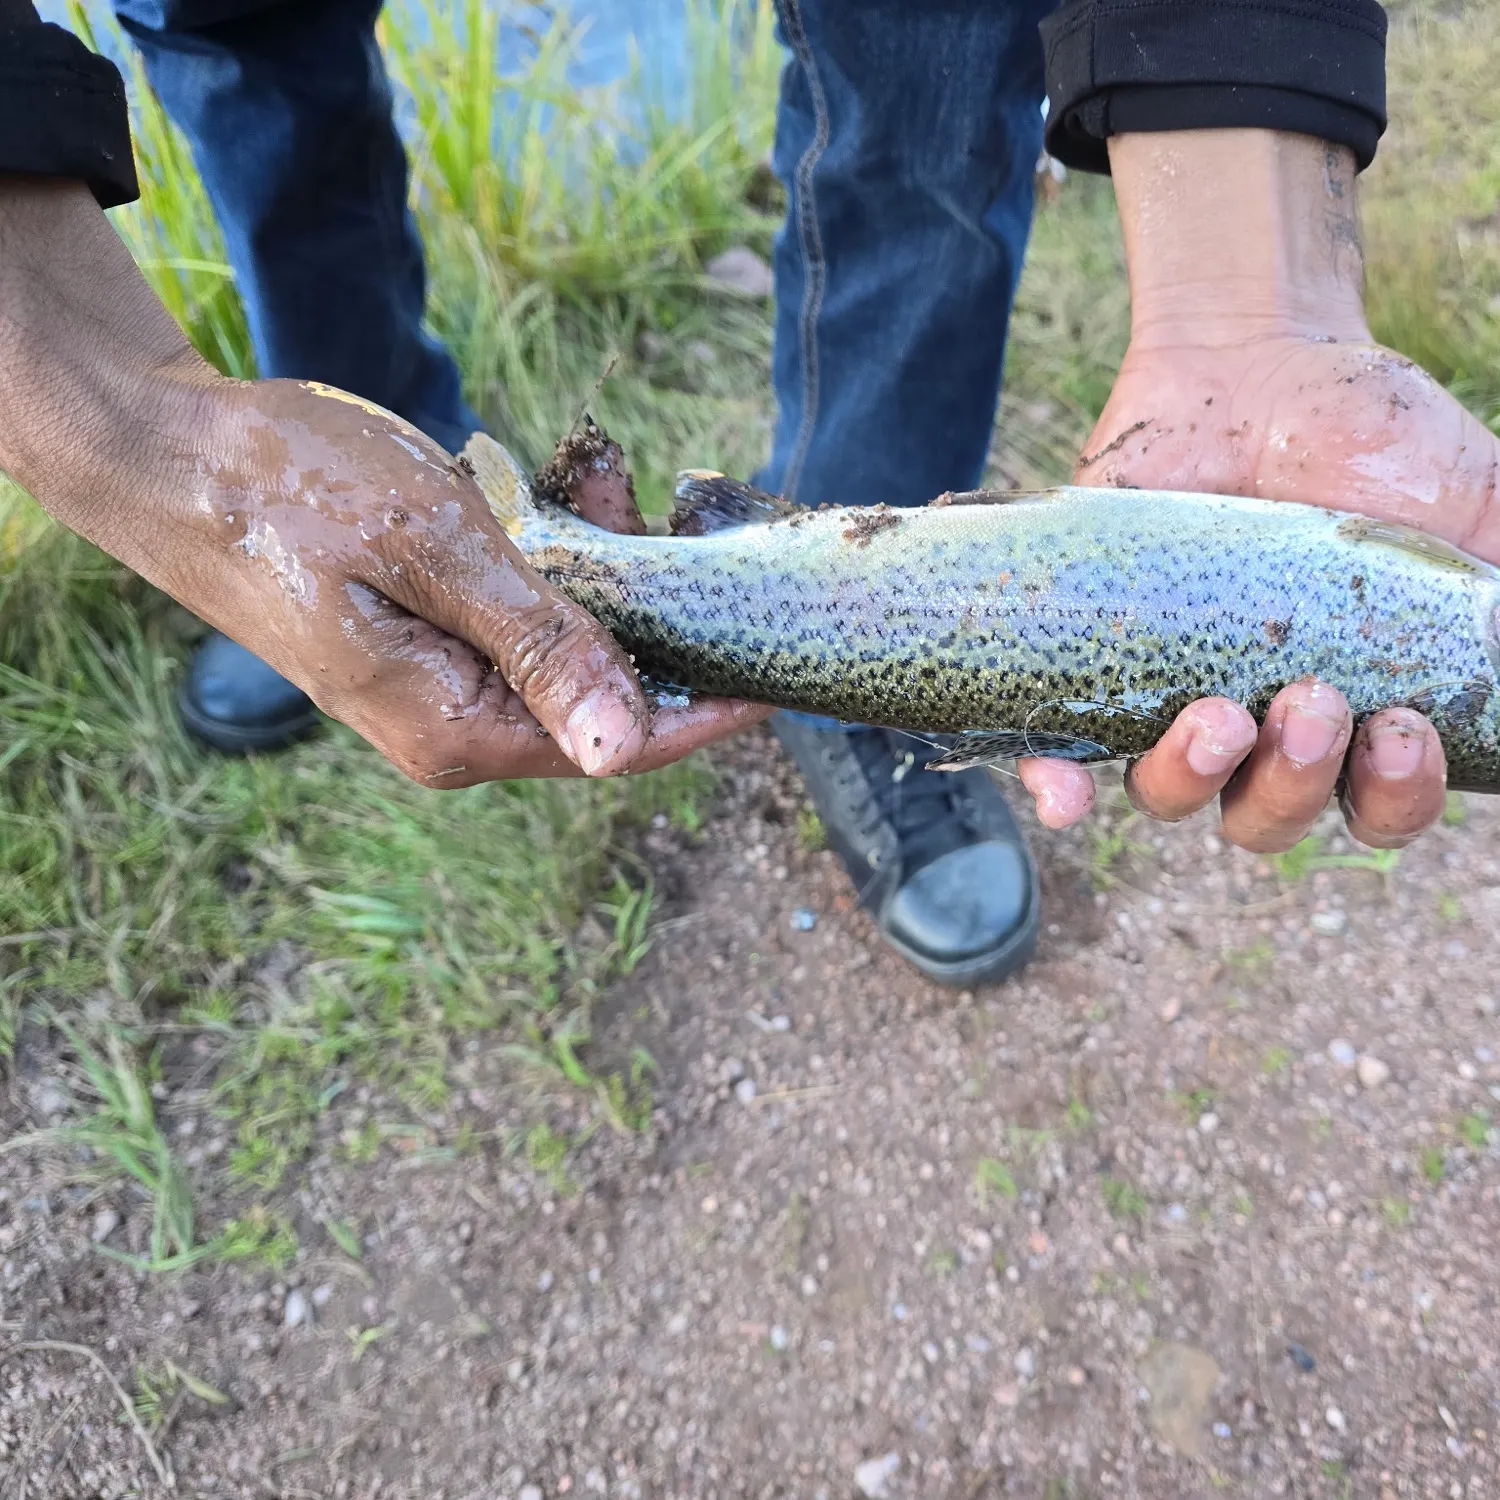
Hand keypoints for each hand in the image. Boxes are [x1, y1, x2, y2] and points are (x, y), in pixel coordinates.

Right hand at [0, 177, 767, 784]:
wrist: (169, 456)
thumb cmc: (289, 490)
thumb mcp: (437, 552)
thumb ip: (541, 648)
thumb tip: (624, 748)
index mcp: (459, 728)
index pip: (623, 743)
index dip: (706, 705)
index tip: (775, 661)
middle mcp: (454, 730)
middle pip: (602, 697)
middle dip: (649, 611)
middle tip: (666, 512)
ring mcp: (438, 692)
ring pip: (566, 650)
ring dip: (600, 573)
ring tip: (607, 480)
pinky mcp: (424, 650)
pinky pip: (520, 623)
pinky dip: (551, 564)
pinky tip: (555, 494)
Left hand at [1016, 131, 1499, 851]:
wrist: (1259, 360)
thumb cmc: (1376, 441)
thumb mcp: (1472, 506)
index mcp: (1356, 710)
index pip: (1374, 807)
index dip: (1391, 800)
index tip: (1401, 732)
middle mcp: (1263, 721)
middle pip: (1268, 816)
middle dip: (1294, 782)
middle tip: (1311, 700)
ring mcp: (1170, 692)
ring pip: (1170, 792)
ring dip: (1194, 777)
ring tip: (1219, 715)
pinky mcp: (1092, 658)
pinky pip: (1057, 752)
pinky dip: (1055, 786)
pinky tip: (1059, 795)